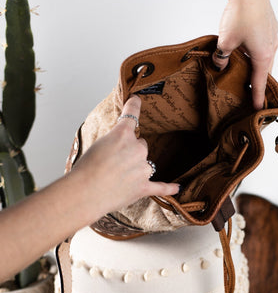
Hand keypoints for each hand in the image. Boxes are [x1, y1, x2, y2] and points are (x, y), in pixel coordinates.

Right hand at [72, 96, 179, 219]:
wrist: (85, 193)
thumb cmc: (86, 170)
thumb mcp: (96, 145)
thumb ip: (113, 142)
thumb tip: (121, 151)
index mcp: (122, 134)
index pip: (131, 114)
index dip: (134, 106)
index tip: (136, 100)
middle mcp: (137, 149)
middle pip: (140, 145)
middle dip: (130, 152)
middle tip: (113, 162)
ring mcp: (143, 169)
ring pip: (146, 164)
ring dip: (136, 169)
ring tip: (118, 178)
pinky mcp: (144, 187)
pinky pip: (161, 187)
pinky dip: (169, 188)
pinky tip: (176, 188)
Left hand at [212, 0, 277, 110]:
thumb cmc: (239, 14)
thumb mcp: (225, 42)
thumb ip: (222, 59)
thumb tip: (220, 66)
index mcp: (263, 56)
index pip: (260, 83)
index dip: (258, 98)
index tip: (259, 110)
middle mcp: (272, 47)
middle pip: (264, 71)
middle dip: (257, 82)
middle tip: (250, 94)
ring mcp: (273, 35)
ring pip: (265, 57)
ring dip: (256, 65)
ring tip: (246, 73)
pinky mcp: (271, 25)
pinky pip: (265, 44)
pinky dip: (257, 51)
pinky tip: (246, 50)